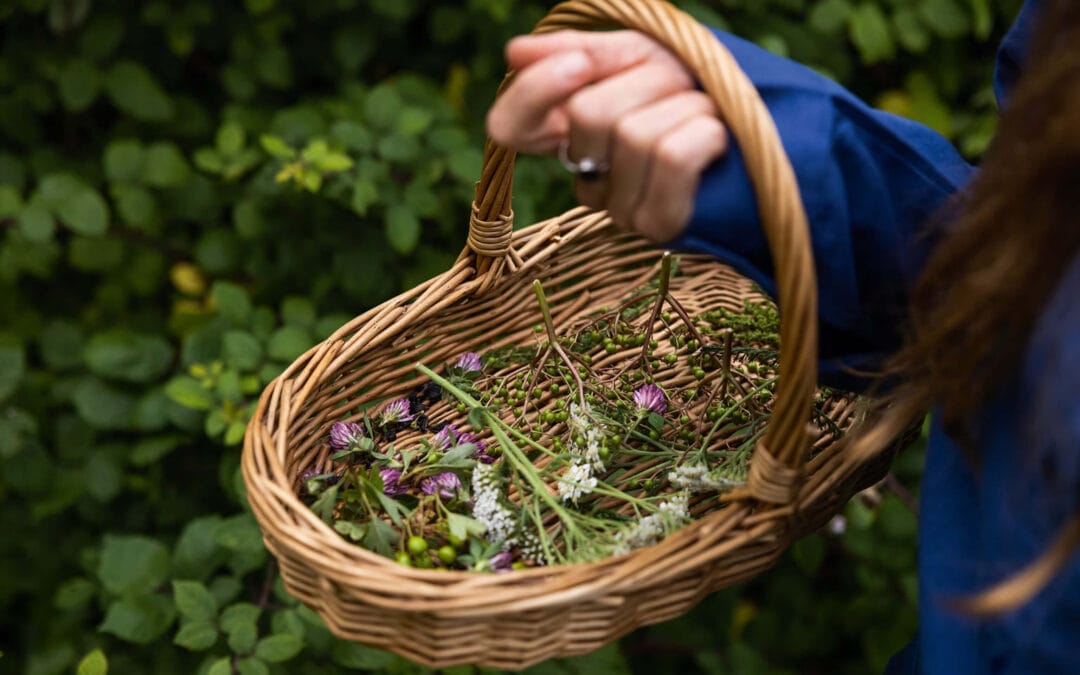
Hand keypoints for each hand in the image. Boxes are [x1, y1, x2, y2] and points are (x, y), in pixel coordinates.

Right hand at [486, 30, 727, 242]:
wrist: (777, 128)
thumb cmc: (705, 89)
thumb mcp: (642, 58)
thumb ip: (583, 55)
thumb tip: (513, 54)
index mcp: (572, 136)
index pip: (510, 127)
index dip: (535, 92)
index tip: (580, 64)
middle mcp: (588, 180)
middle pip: (587, 115)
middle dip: (649, 80)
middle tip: (684, 85)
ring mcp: (621, 210)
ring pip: (635, 134)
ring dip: (687, 104)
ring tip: (710, 112)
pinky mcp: (661, 226)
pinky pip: (671, 156)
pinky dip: (705, 131)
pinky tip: (720, 138)